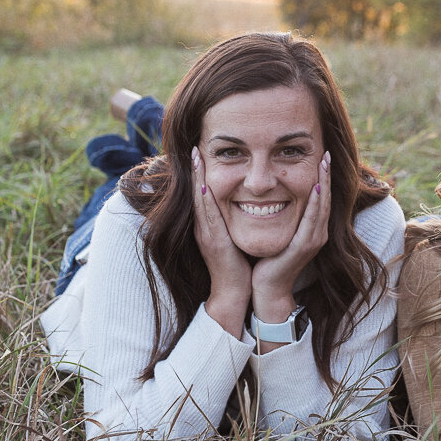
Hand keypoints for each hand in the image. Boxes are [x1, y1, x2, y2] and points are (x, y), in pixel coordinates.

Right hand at [191, 147, 252, 336]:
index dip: (199, 173)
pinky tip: (204, 183)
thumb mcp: (234, 239)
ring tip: (195, 156)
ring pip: (199, 200)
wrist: (234, 293)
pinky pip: (208, 216)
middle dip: (194, 169)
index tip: (199, 153)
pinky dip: (205, 199)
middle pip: (197, 192)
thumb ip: (235, 223)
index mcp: (210, 225)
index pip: (203, 193)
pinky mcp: (214, 242)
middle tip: (193, 147)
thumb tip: (246, 205)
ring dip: (197, 177)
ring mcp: (207, 234)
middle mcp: (204, 227)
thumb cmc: (239, 267)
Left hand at [251, 151, 331, 320]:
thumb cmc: (269, 261)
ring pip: (323, 206)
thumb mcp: (279, 233)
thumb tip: (276, 196)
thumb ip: (283, 217)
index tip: (321, 157)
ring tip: (324, 163)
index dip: (322, 178)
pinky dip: (316, 202)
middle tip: (326, 153)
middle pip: (325, 198)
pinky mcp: (305, 246)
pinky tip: (315, 187)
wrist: (267, 288)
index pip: (320, 198)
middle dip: (326, 175)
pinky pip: (313, 219)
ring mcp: (314, 240)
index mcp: (312, 230)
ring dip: (324, 183)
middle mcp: (318, 234)